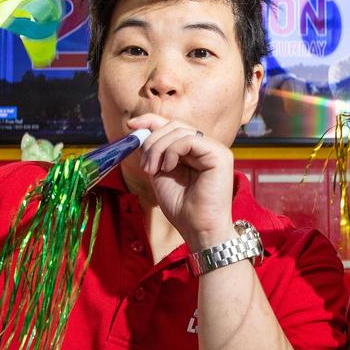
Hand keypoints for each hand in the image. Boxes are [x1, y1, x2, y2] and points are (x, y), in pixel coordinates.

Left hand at [128, 114, 235, 249]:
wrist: (198, 229)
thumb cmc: (182, 208)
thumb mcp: (160, 173)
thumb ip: (154, 152)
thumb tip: (138, 129)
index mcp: (194, 151)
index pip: (173, 125)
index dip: (150, 121)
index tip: (130, 125)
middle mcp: (206, 147)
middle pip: (174, 125)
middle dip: (152, 141)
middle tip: (144, 165)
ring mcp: (215, 149)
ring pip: (180, 130)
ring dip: (158, 148)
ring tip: (152, 170)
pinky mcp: (220, 155)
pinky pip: (189, 140)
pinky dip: (172, 151)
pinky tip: (167, 168)